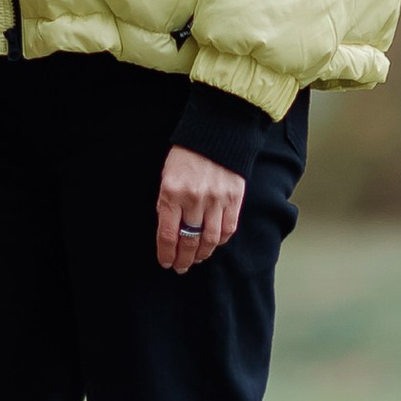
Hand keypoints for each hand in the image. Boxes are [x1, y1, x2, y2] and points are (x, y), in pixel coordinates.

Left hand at [155, 143, 243, 273]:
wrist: (217, 133)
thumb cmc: (186, 155)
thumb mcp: (167, 177)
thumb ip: (167, 203)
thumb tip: (169, 232)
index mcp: (172, 193)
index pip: (168, 234)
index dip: (167, 254)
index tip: (166, 263)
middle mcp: (194, 199)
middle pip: (188, 240)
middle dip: (183, 259)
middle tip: (181, 267)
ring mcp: (216, 200)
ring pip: (209, 239)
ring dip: (202, 254)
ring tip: (197, 259)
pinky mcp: (234, 199)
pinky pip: (228, 229)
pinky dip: (219, 241)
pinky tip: (213, 244)